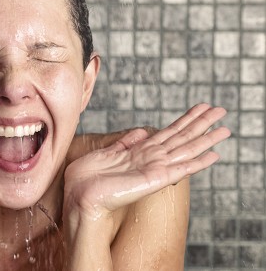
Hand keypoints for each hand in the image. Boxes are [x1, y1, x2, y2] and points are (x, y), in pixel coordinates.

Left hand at [63, 103, 230, 221]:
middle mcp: (151, 160)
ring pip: (186, 149)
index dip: (185, 119)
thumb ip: (125, 143)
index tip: (201, 107)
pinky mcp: (155, 179)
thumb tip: (140, 132)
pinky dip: (198, 162)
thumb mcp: (106, 153)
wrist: (79, 197)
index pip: (169, 132)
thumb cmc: (86, 179)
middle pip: (182, 137)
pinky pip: (181, 168)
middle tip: (222, 110)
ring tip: (226, 128)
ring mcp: (154, 169)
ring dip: (206, 139)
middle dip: (202, 123)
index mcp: (140, 152)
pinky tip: (214, 155)